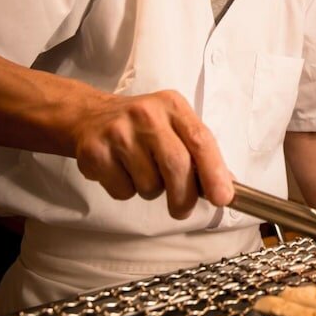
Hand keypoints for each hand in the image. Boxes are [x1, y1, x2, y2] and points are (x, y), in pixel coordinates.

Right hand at [71, 90, 234, 217]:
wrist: (89, 116)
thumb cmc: (142, 126)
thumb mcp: (174, 125)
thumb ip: (199, 152)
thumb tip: (226, 186)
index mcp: (172, 105)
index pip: (200, 139)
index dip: (214, 171)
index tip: (223, 198)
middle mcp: (146, 114)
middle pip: (176, 165)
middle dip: (184, 196)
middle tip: (182, 210)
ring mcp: (118, 132)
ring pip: (149, 184)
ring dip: (151, 191)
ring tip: (142, 172)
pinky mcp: (95, 152)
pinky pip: (123, 191)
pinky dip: (127, 191)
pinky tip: (121, 171)